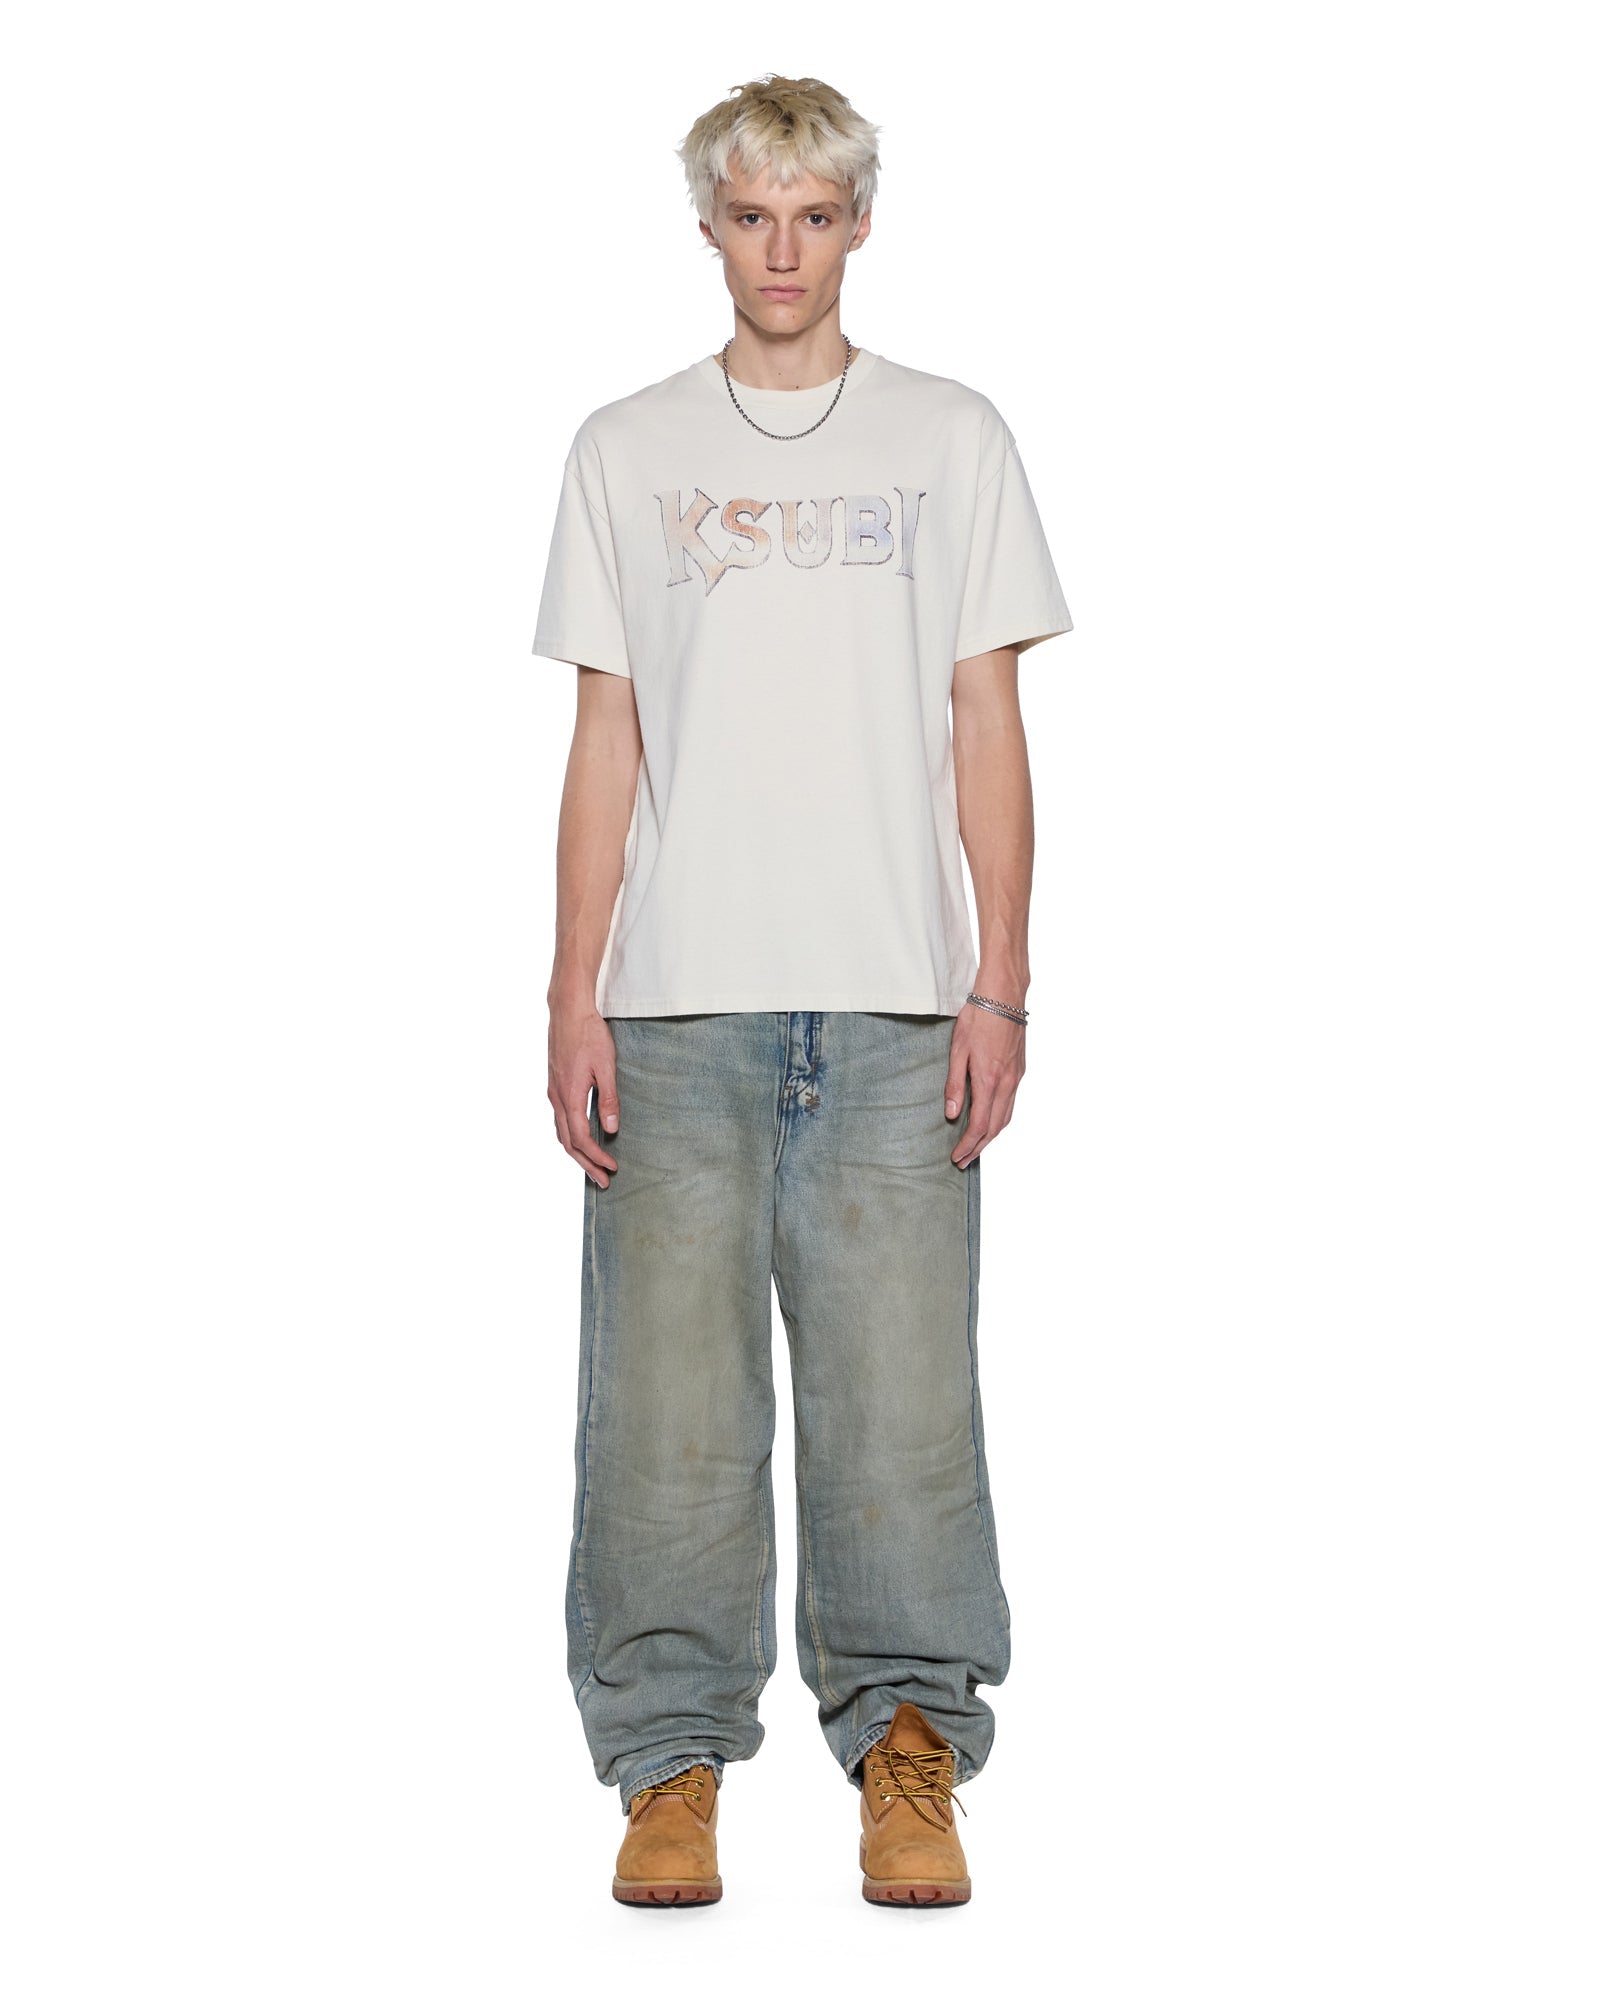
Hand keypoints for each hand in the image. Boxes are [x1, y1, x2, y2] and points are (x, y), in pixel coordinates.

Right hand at [548, 1000, 620, 1186]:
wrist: (567, 1010)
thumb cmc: (588, 1035)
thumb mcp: (606, 1067)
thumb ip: (608, 1099)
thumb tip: (610, 1129)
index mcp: (569, 1096)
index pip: (581, 1139)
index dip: (596, 1157)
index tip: (613, 1168)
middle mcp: (556, 1098)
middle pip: (567, 1142)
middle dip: (585, 1164)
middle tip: (602, 1181)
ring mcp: (553, 1091)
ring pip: (561, 1132)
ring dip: (577, 1153)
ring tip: (593, 1166)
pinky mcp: (555, 1084)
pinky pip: (560, 1119)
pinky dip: (571, 1136)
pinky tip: (582, 1137)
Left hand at [944, 1002, 1024, 1168]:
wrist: (1004, 996)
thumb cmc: (978, 1018)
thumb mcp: (957, 1050)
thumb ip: (955, 1084)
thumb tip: (952, 1114)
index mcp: (989, 1080)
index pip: (979, 1125)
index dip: (968, 1145)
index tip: (956, 1157)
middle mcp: (1007, 1084)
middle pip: (995, 1128)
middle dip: (979, 1148)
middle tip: (964, 1162)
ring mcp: (1016, 1078)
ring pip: (1006, 1117)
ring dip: (991, 1136)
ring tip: (976, 1148)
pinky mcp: (1019, 1070)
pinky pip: (1011, 1104)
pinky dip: (1000, 1120)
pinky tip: (991, 1121)